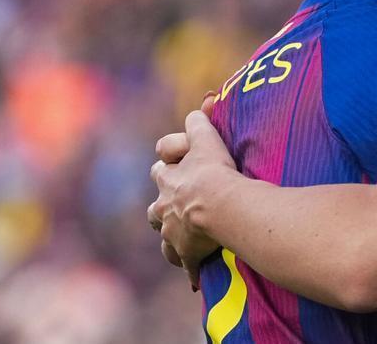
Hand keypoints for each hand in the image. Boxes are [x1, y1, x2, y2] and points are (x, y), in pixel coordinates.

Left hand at [148, 105, 236, 287]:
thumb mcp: (207, 138)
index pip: (160, 168)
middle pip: (154, 206)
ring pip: (163, 235)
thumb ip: (200, 121)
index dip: (168, 164)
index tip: (176, 164)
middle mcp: (164, 207)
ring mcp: (173, 233)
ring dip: (171, 234)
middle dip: (164, 203)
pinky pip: (184, 263)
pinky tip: (197, 274)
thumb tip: (203, 103)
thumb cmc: (215, 172)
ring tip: (185, 236)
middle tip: (180, 203)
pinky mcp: (186, 255)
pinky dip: (188, 266)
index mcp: (167, 180)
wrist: (221, 208)